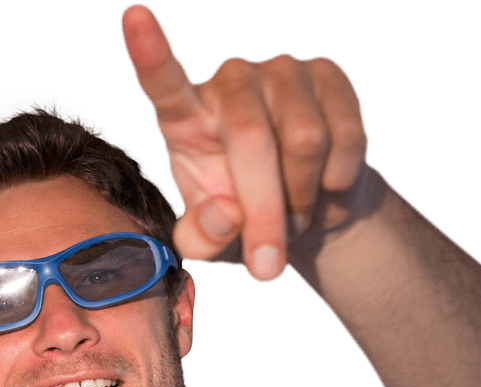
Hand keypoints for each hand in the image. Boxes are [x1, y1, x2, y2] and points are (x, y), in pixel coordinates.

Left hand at [121, 4, 369, 280]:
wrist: (308, 210)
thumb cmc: (244, 224)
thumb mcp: (211, 246)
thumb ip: (201, 240)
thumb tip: (226, 212)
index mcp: (183, 117)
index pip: (162, 83)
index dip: (149, 52)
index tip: (133, 16)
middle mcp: (227, 81)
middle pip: (252, 142)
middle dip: (266, 216)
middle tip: (267, 267)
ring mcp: (280, 70)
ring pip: (305, 141)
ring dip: (303, 198)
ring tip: (294, 210)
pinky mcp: (328, 73)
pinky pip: (346, 137)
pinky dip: (338, 181)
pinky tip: (325, 185)